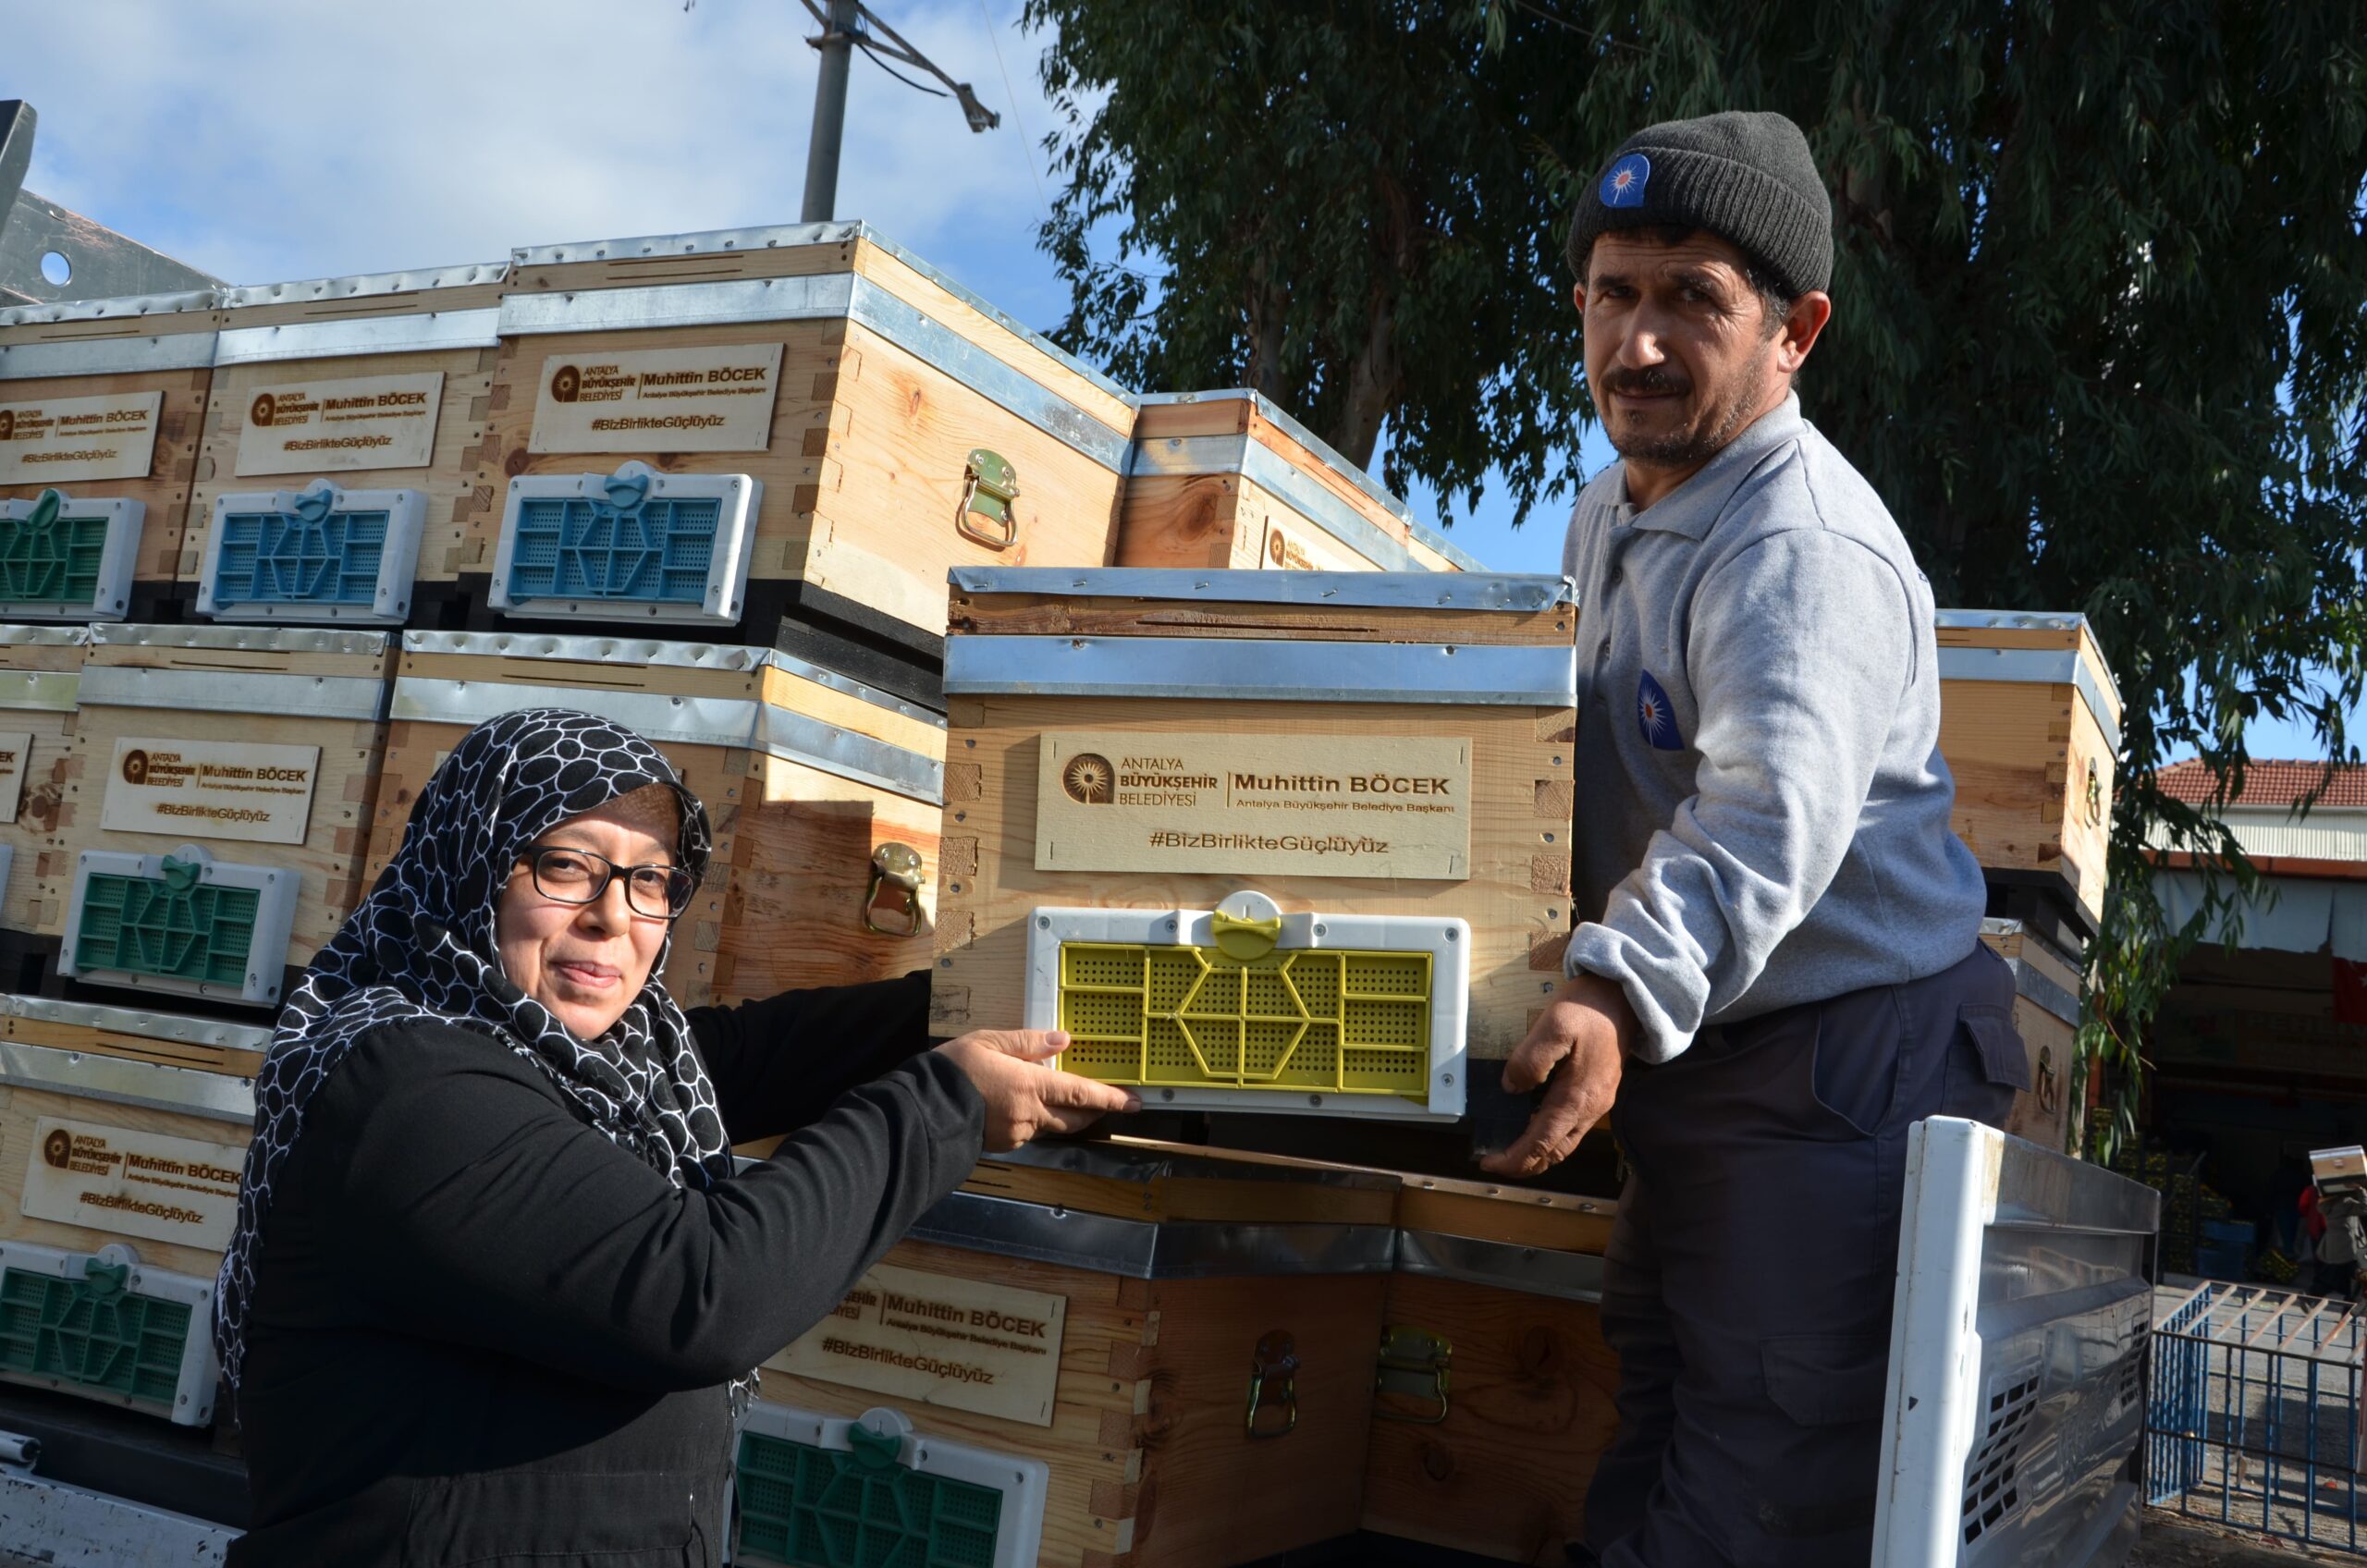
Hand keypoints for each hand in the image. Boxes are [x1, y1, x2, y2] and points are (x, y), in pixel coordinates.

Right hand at [934, 1029, 1140, 1152]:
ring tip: (1064, 1101)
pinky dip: (1036, 1120)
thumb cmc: (953, 1070)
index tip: (1134, 1103)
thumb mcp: (988, 1042)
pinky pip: (1030, 1132)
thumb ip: (1027, 1042)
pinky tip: (1024, 1108)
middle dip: (1094, 1112)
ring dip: (1064, 1116)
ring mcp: (1017, 1134)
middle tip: (1107, 1103)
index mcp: (1030, 1087)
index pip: (1082, 1095)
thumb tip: (1063, 1041)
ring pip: (1052, 1127)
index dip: (1111, 1099)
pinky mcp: (1003, 1145)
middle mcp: (1030, 1115)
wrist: (921, 1110)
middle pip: (1075, 1118)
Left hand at [1477, 973, 1634, 1177]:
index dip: (1515, 1159)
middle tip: (1495, 1162)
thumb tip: (1512, 1087)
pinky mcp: (1598, 1093)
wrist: (1624, 997)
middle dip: (1525, 1163)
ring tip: (1511, 1150)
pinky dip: (1551, 1136)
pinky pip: (1572, 1127)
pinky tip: (1534, 1125)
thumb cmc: (1590, 1008)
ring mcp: (1597, 1102)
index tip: (1489, 1163)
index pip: (1543, 1142)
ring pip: (1565, 1143)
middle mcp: (1591, 1107)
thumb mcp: (1555, 1024)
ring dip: (1538, 1153)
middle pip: (1555, 1152)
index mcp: (1578, 1096)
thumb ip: (1531, 1059)